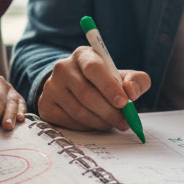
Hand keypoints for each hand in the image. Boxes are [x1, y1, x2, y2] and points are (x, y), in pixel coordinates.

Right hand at [36, 46, 150, 131]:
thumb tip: (132, 92)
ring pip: (79, 111)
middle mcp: (63, 68)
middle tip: (124, 122)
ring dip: (100, 122)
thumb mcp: (122, 76)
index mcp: (83, 55)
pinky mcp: (45, 105)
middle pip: (86, 94)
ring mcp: (51, 87)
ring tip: (112, 124)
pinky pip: (69, 122)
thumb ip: (137, 80)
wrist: (73, 88)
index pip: (94, 68)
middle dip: (109, 112)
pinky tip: (95, 124)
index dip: (109, 87)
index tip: (124, 103)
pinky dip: (86, 127)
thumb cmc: (103, 82)